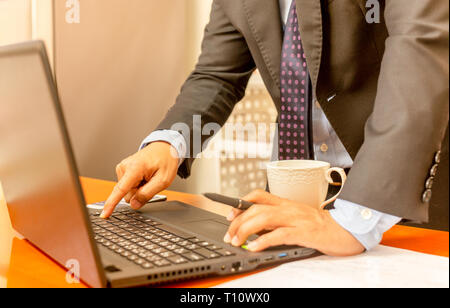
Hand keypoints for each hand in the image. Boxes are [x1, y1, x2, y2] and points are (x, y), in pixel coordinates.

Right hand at [100, 142, 178, 217]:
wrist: (163, 148)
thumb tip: (133, 205)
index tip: (104, 215)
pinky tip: (144, 176)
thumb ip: (147, 194)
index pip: (120, 190)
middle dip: (139, 192)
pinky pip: (128, 186)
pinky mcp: (123, 171)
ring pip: (128, 191)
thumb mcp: (163, 180)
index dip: (111, 204)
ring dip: (139, 188)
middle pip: (127, 194)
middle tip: (151, 181)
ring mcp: (122, 168)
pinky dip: (138, 184)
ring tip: (148, 176)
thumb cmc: (165, 160)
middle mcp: (124, 167)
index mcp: (134, 168)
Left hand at [223, 190, 364, 256]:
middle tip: (229, 235)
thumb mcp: (295, 217)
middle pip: (255, 208)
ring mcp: (295, 219)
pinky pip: (279, 234)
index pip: (258, 195)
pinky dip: (263, 241)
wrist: (346, 229)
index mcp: (285, 203)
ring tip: (237, 241)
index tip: (229, 214)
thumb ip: (277, 219)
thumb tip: (255, 227)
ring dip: (245, 230)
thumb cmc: (320, 225)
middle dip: (237, 222)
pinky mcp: (303, 232)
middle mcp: (288, 208)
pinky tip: (254, 247)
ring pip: (263, 218)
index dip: (241, 203)